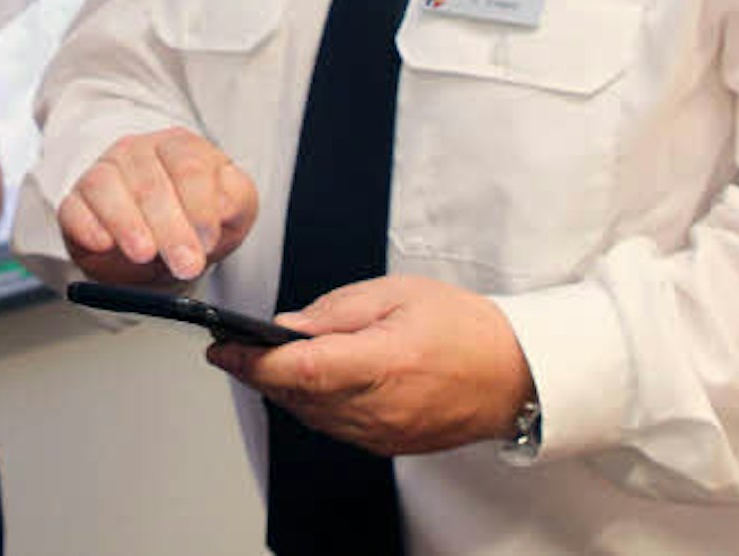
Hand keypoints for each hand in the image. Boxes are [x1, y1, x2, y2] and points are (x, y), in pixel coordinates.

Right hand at [58, 127, 257, 283]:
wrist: (160, 238)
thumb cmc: (197, 218)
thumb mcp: (232, 208)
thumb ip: (236, 200)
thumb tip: (222, 206)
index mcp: (180, 146)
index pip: (188, 166)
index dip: (200, 206)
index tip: (208, 241)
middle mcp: (138, 152)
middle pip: (150, 182)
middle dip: (170, 228)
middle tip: (185, 263)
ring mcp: (104, 173)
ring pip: (107, 187)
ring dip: (127, 223)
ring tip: (144, 253)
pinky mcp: (76, 202)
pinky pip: (74, 207)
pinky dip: (87, 225)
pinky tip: (103, 243)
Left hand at [206, 275, 532, 455]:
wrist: (515, 374)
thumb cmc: (464, 328)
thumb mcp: (398, 294)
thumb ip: (337, 310)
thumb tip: (288, 325)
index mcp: (383, 363)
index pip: (300, 370)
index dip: (252, 362)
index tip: (223, 348)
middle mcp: (379, 407)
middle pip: (296, 397)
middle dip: (258, 373)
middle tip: (233, 347)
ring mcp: (383, 433)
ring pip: (310, 416)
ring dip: (281, 390)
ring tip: (262, 359)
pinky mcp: (388, 445)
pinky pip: (333, 427)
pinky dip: (310, 405)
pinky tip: (305, 381)